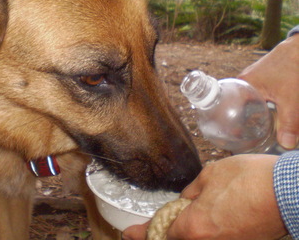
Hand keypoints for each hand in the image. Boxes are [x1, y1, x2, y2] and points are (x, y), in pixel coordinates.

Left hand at [122, 155, 286, 239]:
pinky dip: (200, 234)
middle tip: (145, 230)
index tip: (129, 234)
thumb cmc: (250, 180)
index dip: (142, 234)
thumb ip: (191, 193)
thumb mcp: (210, 176)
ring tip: (174, 222)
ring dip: (182, 234)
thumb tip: (185, 202)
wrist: (289, 193)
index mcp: (194, 226)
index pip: (160, 234)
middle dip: (161, 235)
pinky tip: (200, 223)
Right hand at [237, 34, 298, 148]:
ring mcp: (253, 79)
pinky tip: (269, 114)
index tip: (233, 136)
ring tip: (256, 128)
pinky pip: (257, 95)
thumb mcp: (291, 100)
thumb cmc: (292, 68)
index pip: (224, 106)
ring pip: (248, 101)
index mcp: (241, 86)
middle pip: (236, 105)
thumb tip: (286, 145)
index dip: (227, 122)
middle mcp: (243, 82)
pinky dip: (261, 105)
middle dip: (242, 121)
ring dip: (252, 113)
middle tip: (246, 137)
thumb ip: (289, 123)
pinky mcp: (263, 78)